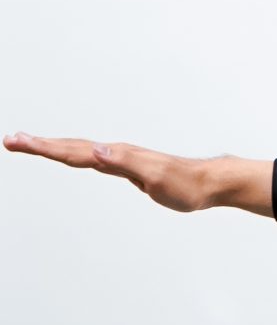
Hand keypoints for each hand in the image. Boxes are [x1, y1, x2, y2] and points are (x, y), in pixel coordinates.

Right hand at [2, 132, 271, 212]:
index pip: (72, 150)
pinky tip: (70, 157)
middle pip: (69, 147)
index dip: (43, 147)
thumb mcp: (155, 176)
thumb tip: (97, 150)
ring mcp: (119, 159)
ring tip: (29, 144)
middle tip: (10, 140)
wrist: (208, 183)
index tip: (18, 142)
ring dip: (52, 148)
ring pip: (78, 151)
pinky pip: (91, 160)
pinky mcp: (126, 168)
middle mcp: (115, 153)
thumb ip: (126, 163)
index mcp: (116, 154)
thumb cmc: (185, 183)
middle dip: (39, 144)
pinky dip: (74, 157)